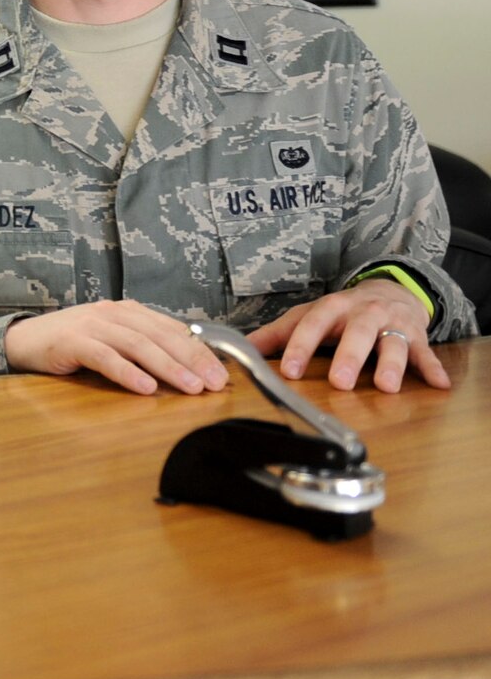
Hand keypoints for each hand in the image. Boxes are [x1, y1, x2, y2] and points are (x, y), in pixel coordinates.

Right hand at [4, 301, 230, 395]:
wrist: (23, 341)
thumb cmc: (71, 345)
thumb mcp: (111, 341)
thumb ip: (142, 347)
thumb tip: (187, 367)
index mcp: (127, 312)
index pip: (172, 328)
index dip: (200, 350)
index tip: (222, 373)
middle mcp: (113, 313)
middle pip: (160, 335)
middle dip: (192, 359)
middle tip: (215, 383)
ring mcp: (91, 325)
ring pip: (137, 344)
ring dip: (167, 366)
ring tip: (190, 388)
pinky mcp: (71, 342)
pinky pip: (104, 357)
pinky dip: (127, 372)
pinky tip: (145, 387)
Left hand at [246, 279, 449, 392]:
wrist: (387, 292)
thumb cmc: (340, 312)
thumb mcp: (307, 317)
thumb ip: (276, 335)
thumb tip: (239, 350)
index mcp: (332, 308)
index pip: (313, 324)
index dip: (300, 346)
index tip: (289, 371)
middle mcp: (363, 313)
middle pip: (358, 331)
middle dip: (349, 355)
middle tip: (340, 382)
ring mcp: (392, 324)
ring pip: (394, 342)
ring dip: (391, 364)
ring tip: (387, 386)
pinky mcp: (417, 336)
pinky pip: (426, 353)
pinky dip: (434, 368)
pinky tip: (440, 384)